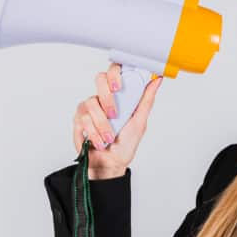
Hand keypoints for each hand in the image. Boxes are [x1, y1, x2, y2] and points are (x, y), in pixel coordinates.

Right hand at [71, 63, 163, 178]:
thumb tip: (158, 80)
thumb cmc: (126, 143)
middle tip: (114, 115)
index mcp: (117, 95)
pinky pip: (84, 120)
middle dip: (107, 99)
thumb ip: (146, 100)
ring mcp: (88, 108)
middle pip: (99, 79)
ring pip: (91, 104)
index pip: (114, 71)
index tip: (119, 86)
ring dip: (103, 125)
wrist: (111, 164)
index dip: (115, 72)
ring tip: (109, 137)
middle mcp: (101, 98)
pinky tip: (99, 142)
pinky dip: (94, 134)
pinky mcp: (78, 120)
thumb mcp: (139, 121)